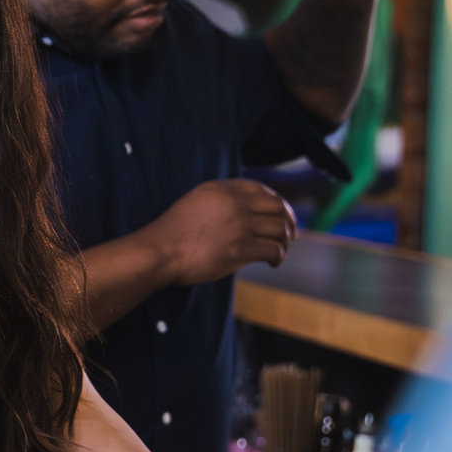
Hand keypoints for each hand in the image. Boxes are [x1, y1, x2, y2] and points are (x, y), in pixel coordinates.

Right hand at [144, 179, 295, 286]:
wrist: (160, 251)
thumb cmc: (172, 232)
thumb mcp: (195, 202)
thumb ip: (219, 202)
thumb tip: (243, 213)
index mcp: (222, 189)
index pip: (262, 190)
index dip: (277, 202)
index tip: (281, 213)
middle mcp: (235, 203)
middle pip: (278, 207)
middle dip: (289, 221)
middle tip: (291, 234)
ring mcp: (240, 225)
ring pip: (279, 229)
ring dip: (284, 242)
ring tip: (280, 251)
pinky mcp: (241, 248)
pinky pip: (273, 250)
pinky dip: (278, 257)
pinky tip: (273, 262)